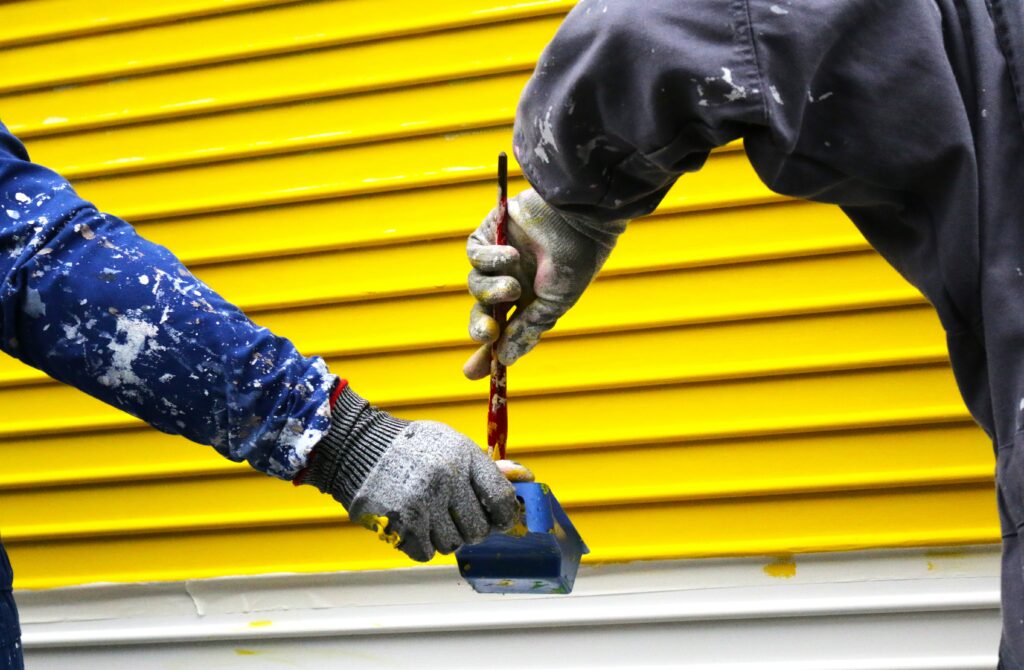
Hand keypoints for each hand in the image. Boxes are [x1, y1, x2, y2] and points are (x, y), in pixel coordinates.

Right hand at [302, 385, 524, 561]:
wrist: (360, 448)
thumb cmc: (414, 448)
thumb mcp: (453, 445)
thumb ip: (487, 467)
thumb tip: (526, 478)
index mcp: (463, 457)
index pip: (502, 500)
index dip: (504, 516)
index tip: (498, 519)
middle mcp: (446, 479)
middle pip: (479, 529)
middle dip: (471, 528)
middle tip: (456, 516)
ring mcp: (422, 503)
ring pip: (453, 544)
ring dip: (444, 536)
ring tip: (431, 515)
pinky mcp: (400, 523)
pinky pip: (426, 552)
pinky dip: (422, 544)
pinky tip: (413, 524)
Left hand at [463, 189, 625, 378]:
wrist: (580, 217)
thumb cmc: (575, 260)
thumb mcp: (554, 303)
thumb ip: (527, 329)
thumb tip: (505, 360)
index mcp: (529, 301)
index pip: (502, 331)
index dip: (486, 353)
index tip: (472, 374)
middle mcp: (511, 281)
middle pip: (482, 313)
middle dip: (481, 327)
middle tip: (488, 334)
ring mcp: (499, 258)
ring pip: (477, 286)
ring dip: (491, 291)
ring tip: (512, 286)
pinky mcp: (490, 233)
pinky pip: (476, 255)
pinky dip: (489, 260)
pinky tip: (511, 255)